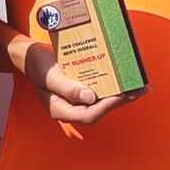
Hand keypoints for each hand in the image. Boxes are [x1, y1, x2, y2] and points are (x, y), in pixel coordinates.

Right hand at [16, 35, 132, 125]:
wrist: (29, 55)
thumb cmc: (37, 65)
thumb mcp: (50, 76)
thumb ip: (68, 88)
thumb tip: (91, 98)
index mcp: (60, 109)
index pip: (88, 115)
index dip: (106, 107)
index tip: (120, 95)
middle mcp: (70, 107)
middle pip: (100, 110)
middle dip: (121, 101)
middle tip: (140, 90)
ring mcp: (76, 98)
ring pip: (102, 101)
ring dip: (122, 94)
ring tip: (140, 86)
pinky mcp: (80, 88)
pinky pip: (100, 89)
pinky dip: (113, 85)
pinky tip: (126, 78)